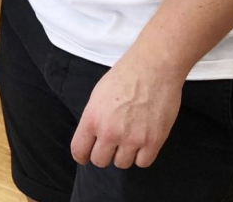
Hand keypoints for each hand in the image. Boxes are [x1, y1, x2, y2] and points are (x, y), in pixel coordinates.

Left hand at [70, 51, 184, 168]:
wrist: (152, 68)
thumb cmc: (124, 76)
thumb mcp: (98, 94)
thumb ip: (94, 118)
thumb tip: (93, 136)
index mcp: (92, 118)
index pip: (79, 150)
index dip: (82, 155)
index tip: (85, 156)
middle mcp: (110, 132)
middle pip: (100, 161)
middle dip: (103, 154)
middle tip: (110, 144)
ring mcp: (132, 139)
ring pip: (122, 164)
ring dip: (123, 154)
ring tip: (128, 138)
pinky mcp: (153, 142)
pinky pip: (143, 163)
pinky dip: (142, 155)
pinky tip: (142, 142)